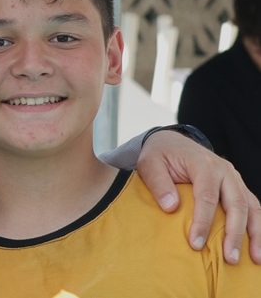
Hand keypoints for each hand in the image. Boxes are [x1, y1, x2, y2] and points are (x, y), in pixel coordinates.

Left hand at [137, 129, 260, 263]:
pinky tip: (255, 247)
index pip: (207, 195)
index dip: (203, 221)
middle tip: (229, 258)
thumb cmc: (160, 154)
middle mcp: (223, 170)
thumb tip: (171, 208)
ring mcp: (233, 178)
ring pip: (251, 206)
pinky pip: (252, 206)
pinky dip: (256, 226)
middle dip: (235, 233)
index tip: (196, 243)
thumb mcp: (149, 164)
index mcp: (202, 163)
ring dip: (254, 234)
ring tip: (254, 259)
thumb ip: (159, 183)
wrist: (171, 141)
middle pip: (237, 203)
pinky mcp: (237, 186)